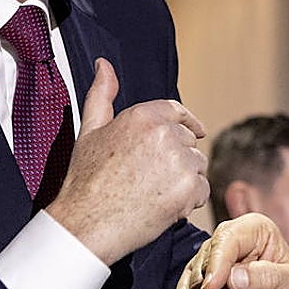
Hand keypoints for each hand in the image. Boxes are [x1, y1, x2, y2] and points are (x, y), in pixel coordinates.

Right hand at [48, 58, 208, 263]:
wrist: (86, 223)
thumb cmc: (85, 180)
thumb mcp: (90, 130)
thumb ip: (101, 94)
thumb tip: (103, 65)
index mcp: (143, 115)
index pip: (178, 112)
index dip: (188, 123)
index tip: (196, 131)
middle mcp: (164, 133)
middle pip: (189, 141)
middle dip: (178, 158)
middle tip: (152, 178)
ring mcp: (179, 161)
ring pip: (198, 166)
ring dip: (185, 180)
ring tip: (155, 192)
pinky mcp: (189, 188)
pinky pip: (203, 190)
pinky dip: (190, 201)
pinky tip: (164, 206)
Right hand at [175, 213, 288, 288]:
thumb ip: (267, 278)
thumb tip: (233, 278)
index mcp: (253, 228)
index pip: (224, 241)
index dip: (216, 264)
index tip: (212, 288)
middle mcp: (228, 239)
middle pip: (208, 269)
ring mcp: (212, 260)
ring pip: (196, 287)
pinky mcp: (201, 281)